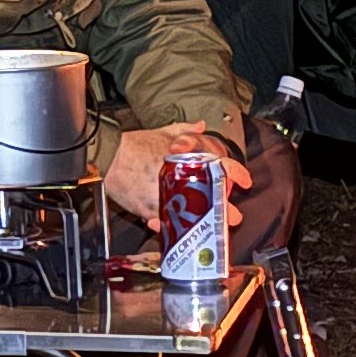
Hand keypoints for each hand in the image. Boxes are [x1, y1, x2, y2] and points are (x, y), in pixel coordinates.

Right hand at [105, 123, 250, 228]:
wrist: (110, 156)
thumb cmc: (135, 144)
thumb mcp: (164, 132)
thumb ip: (187, 130)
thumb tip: (202, 125)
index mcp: (190, 159)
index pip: (222, 165)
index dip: (237, 174)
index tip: (245, 182)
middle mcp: (183, 178)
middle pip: (213, 197)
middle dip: (226, 210)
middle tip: (232, 217)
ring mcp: (168, 196)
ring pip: (193, 215)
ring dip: (202, 224)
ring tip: (206, 230)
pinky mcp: (152, 209)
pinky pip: (166, 223)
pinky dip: (170, 227)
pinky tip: (174, 230)